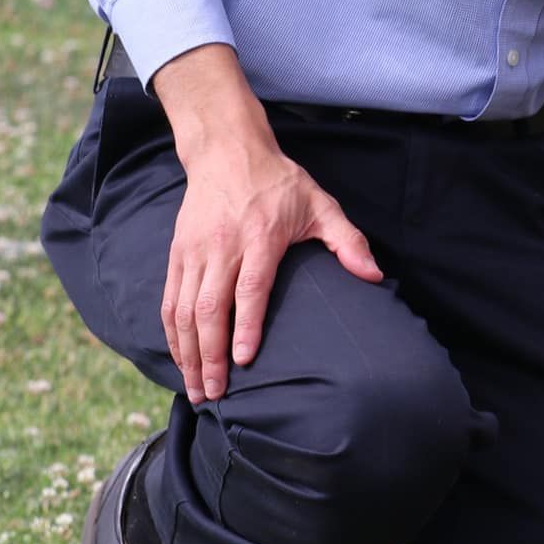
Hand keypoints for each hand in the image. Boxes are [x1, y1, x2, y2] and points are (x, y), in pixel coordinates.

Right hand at [151, 44, 380, 403]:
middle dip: (209, 356)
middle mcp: (222, 246)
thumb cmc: (279, 182)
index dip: (245, 326)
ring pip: (184, 310)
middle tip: (215, 394)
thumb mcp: (319, 203)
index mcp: (260, 237)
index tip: (243, 360)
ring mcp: (195, 251)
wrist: (227, 149)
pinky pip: (169, 300)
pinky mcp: (177, 253)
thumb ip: (347, 240)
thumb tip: (374, 275)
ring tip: (196, 388)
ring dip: (188, 353)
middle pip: (209, 309)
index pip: (249, 288)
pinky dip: (171, 333)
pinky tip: (180, 358)